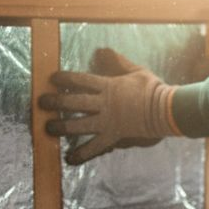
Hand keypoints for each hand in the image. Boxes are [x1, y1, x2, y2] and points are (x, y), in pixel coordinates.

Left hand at [40, 48, 177, 165]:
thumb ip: (118, 62)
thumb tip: (102, 50)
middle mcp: (104, 104)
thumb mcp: (136, 70)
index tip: (52, 78)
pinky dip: (81, 154)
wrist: (166, 110)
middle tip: (41, 102)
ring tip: (47, 128)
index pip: (81, 80)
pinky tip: (68, 159)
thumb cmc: (153, 89)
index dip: (65, 78)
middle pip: (75, 102)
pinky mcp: (113, 136)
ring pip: (79, 125)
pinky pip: (94, 147)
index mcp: (109, 86)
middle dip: (56, 102)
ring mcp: (108, 121)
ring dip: (62, 127)